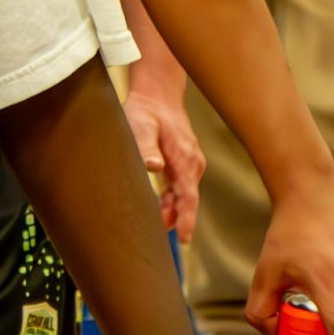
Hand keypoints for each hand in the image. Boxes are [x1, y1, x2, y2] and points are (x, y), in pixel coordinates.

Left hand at [123, 80, 205, 243]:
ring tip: (154, 225)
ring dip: (172, 211)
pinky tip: (159, 210)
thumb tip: (153, 166)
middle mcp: (192, 164)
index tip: (184, 239)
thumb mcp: (141, 124)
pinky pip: (181, 188)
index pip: (188, 196)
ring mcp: (190, 164)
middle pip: (187, 200)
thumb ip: (146, 145)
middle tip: (156, 235)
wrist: (158, 95)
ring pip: (184, 195)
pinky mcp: (184, 164)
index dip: (186, 219)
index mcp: (185, 158)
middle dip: (176, 220)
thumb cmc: (147, 110)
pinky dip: (171, 200)